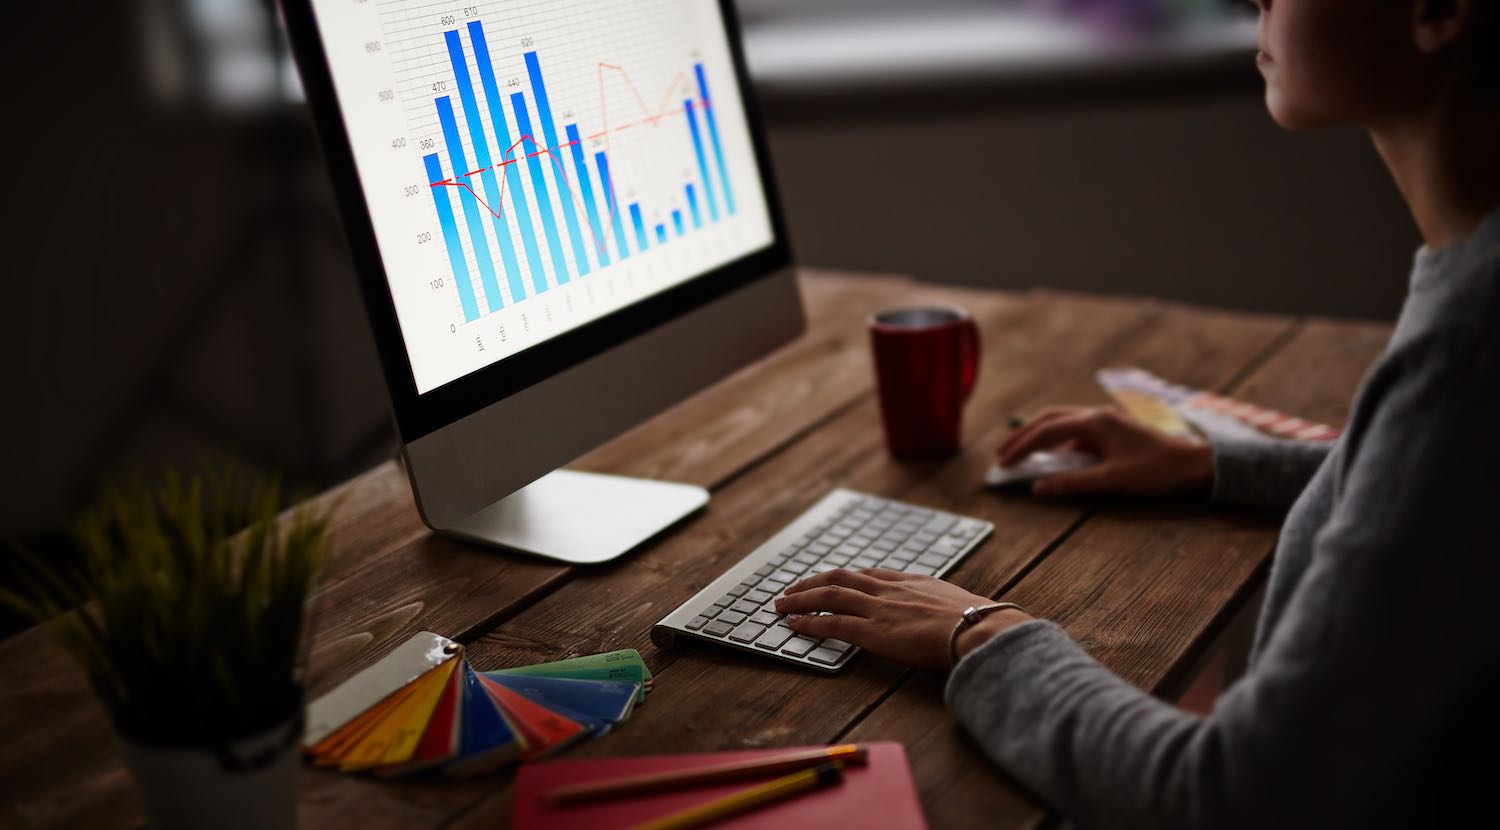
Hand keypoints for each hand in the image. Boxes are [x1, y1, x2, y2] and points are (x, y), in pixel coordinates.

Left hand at [775, 568, 1033, 669]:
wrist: (980, 628)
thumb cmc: (980, 622)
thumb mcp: (958, 604)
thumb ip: (943, 608)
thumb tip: (952, 617)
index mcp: (911, 582)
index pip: (869, 575)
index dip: (844, 578)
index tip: (829, 580)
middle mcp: (890, 590)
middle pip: (841, 579)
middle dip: (813, 583)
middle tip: (793, 589)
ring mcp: (879, 609)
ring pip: (829, 596)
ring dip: (801, 599)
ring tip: (782, 604)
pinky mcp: (873, 632)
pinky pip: (832, 624)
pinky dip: (810, 623)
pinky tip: (794, 625)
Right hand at [997, 406, 1213, 497]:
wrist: (1196, 464)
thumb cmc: (1157, 471)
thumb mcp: (1113, 481)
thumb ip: (1074, 483)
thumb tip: (1038, 487)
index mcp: (1095, 422)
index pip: (1046, 431)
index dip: (1021, 447)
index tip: (1002, 463)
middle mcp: (1097, 415)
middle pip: (1049, 419)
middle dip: (1023, 436)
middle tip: (1002, 454)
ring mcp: (1106, 422)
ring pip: (1062, 422)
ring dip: (1039, 436)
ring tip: (1021, 454)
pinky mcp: (1113, 431)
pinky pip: (1076, 432)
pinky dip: (1058, 442)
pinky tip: (1054, 459)